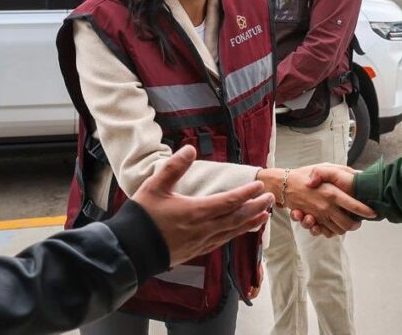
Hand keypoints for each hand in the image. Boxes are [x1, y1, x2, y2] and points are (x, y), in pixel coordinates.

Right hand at [132, 145, 274, 265]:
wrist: (130, 250)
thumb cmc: (142, 217)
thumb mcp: (154, 187)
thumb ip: (173, 167)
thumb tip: (190, 149)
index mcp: (196, 211)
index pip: (229, 201)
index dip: (246, 194)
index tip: (260, 186)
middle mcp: (203, 229)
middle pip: (237, 217)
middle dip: (256, 207)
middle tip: (271, 198)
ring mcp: (201, 242)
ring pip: (232, 231)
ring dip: (250, 222)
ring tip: (265, 216)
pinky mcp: (196, 251)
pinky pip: (222, 241)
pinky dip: (236, 234)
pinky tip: (240, 231)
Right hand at [283, 164, 374, 236]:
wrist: (283, 185)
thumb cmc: (305, 174)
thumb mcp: (324, 167)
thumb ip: (341, 171)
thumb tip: (357, 174)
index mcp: (332, 193)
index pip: (354, 205)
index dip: (366, 211)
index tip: (374, 213)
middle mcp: (326, 207)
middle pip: (348, 224)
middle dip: (356, 224)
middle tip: (358, 220)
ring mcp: (318, 216)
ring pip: (338, 231)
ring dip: (343, 229)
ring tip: (345, 221)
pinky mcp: (311, 221)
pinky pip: (323, 232)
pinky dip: (328, 231)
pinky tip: (329, 224)